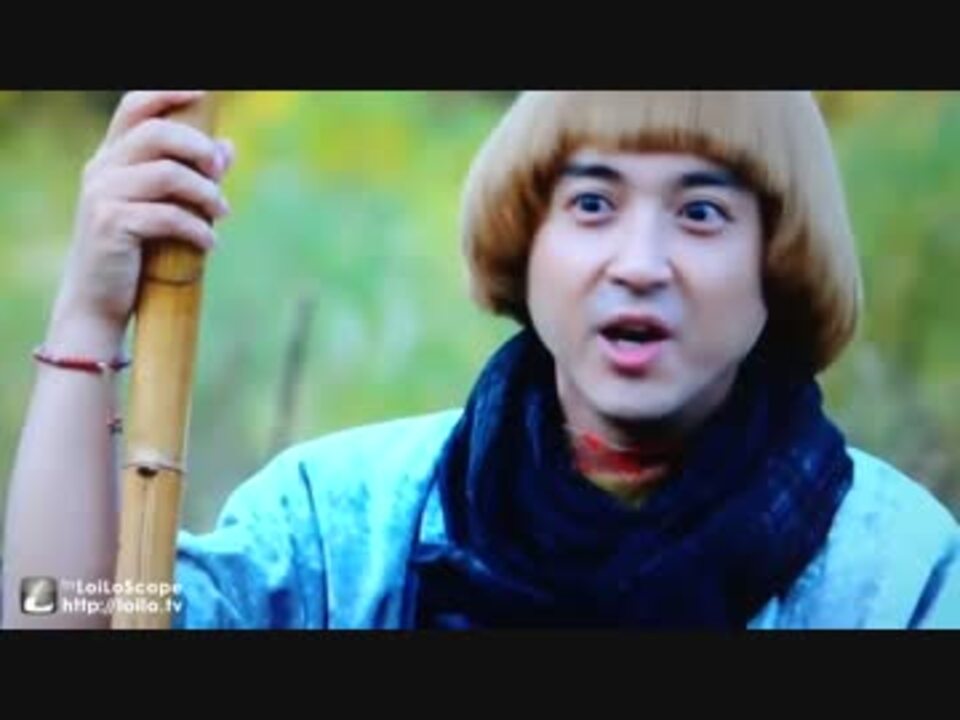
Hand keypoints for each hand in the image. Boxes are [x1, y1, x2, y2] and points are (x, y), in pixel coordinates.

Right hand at [48, 90, 232, 349]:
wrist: (98, 301)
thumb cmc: (134, 253)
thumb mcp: (162, 208)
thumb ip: (192, 176)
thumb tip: (227, 146)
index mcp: (112, 158)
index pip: (135, 107)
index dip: (167, 93)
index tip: (200, 91)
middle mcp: (102, 170)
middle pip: (157, 133)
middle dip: (198, 149)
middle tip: (220, 175)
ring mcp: (103, 196)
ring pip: (168, 174)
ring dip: (206, 194)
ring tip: (221, 214)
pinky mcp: (111, 225)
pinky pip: (168, 216)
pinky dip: (198, 229)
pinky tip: (210, 244)